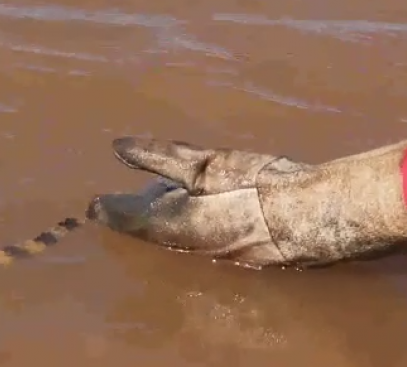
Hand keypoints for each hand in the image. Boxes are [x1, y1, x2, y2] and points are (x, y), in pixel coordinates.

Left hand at [86, 137, 282, 255]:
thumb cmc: (255, 185)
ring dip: (162, 218)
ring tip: (161, 196)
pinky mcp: (228, 258)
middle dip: (134, 213)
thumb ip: (159, 158)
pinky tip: (200, 208)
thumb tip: (117, 148)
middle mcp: (183, 247)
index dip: (106, 209)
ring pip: (170, 236)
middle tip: (124, 198)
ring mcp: (206, 257)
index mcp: (170, 223)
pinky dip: (186, 224)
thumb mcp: (204, 164)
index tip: (94, 202)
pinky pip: (193, 241)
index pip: (123, 219)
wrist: (312, 218)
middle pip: (146, 230)